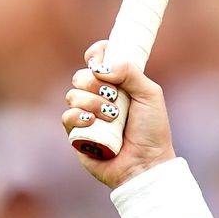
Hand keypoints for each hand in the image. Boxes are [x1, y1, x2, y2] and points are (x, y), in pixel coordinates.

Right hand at [64, 39, 177, 187]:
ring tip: (112, 117)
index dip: (95, 54)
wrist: (146, 163)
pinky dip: (79, 117)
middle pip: (80, 75)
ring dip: (92, 103)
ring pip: (72, 95)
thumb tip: (99, 67)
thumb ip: (130, 71)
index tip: (99, 61)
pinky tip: (92, 123)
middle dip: (95, 83)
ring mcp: (86, 115)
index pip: (97, 58)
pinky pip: (66, 116)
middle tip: (114, 97)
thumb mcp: (150, 94)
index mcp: (117, 83)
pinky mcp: (77, 134)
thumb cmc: (152, 131)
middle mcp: (99, 97)